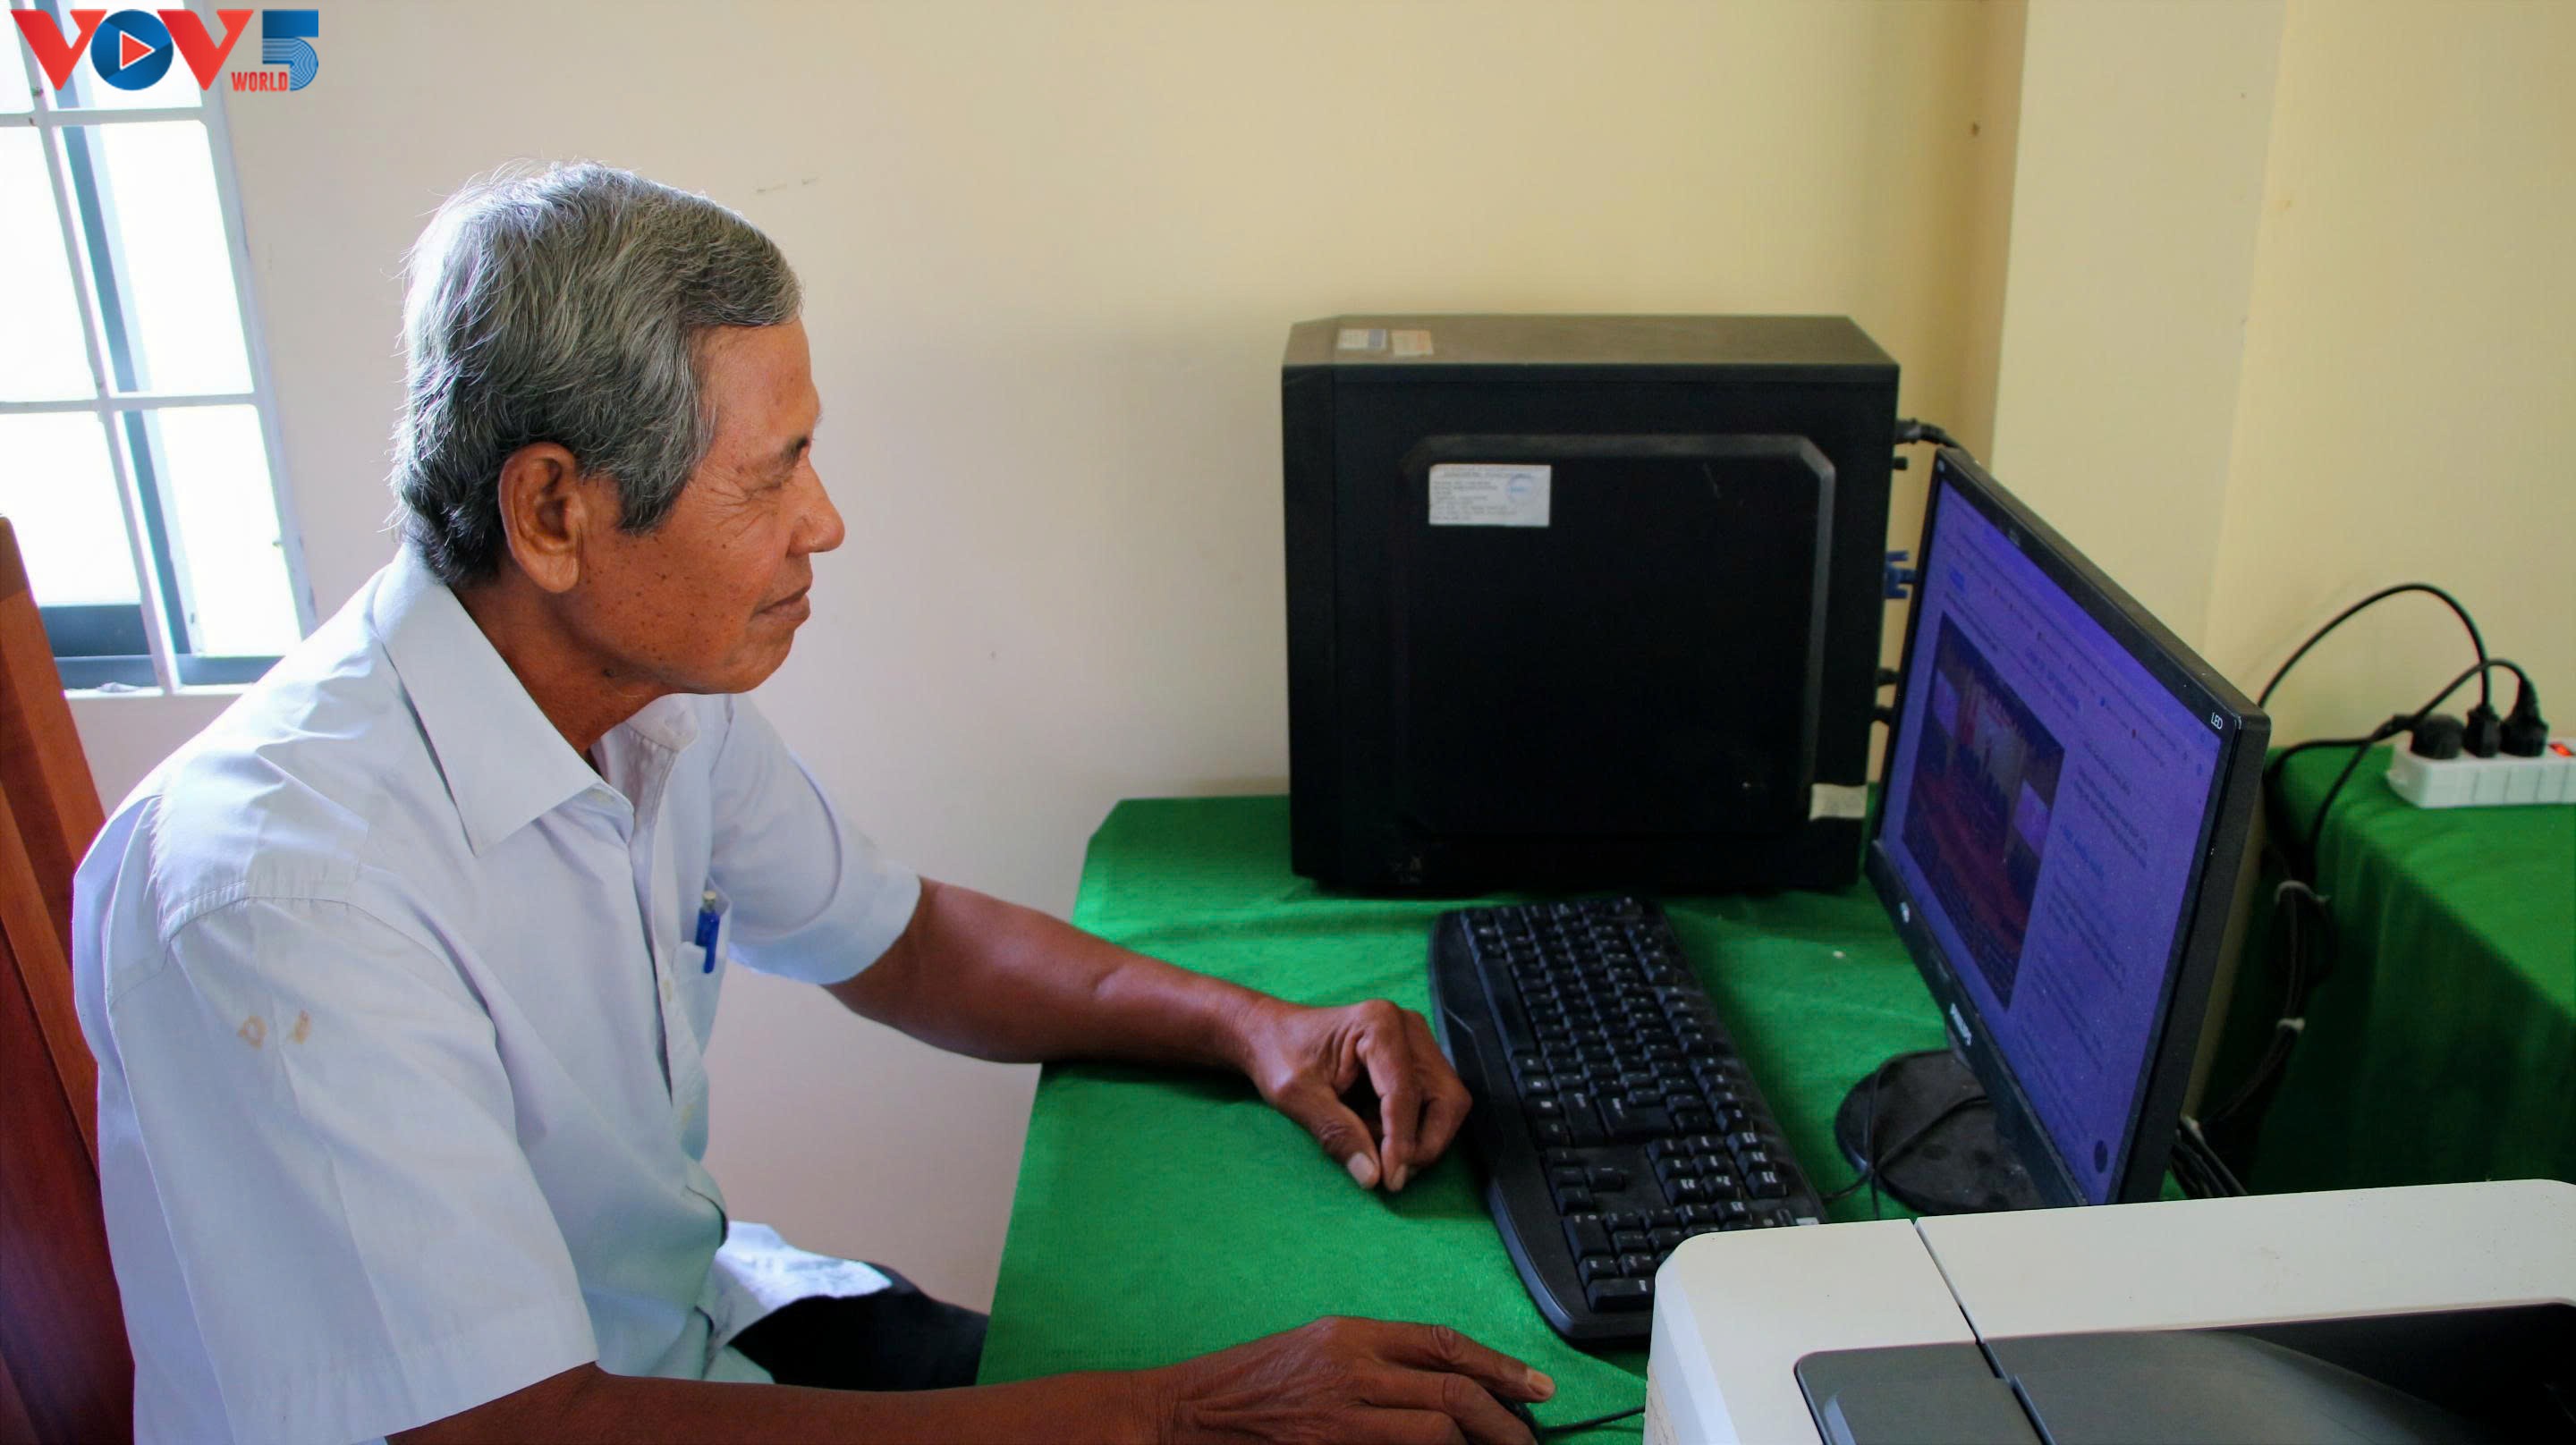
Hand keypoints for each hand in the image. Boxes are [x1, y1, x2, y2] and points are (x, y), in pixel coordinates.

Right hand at [1149, 1317, 1550, 1444]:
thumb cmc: (1249, 1384)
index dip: (1500, 1366)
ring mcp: (1340, 1417)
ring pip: (1437, 1430)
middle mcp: (1350, 1369)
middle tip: (1529, 1441)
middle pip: (1452, 1391)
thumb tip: (1449, 1384)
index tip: (1539, 1388)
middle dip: (1504, 1420)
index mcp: (1350, 1334)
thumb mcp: (1317, 1349)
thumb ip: (1378, 1360)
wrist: (1184, 1415)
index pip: (1443, 1343)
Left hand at [1235, 998, 1471, 1192]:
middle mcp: (1408, 1027)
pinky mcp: (1417, 1061)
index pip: (1405, 1093)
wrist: (1271, 1035)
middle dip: (1424, 1144)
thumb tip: (1372, 1176)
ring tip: (1374, 1148)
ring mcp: (1417, 1043)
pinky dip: (1411, 1129)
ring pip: (1446, 1104)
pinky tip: (1374, 1131)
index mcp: (1378, 1024)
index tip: (1391, 1180)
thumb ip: (1335, 1133)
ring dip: (1419, 1138)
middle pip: (1445, 1098)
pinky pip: (1432, 1104)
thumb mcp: (1296, 1096)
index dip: (1402, 1142)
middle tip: (1392, 1175)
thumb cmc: (1279, 1055)